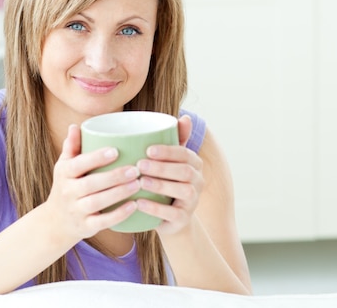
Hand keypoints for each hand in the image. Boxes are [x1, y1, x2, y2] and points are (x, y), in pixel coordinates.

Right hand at [45, 124, 139, 240]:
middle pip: (90, 184)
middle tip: (136, 169)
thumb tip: (76, 126)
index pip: (78, 164)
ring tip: (138, 183)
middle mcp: (67, 192)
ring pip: (97, 202)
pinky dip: (119, 215)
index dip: (95, 158)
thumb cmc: (66, 186)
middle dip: (114, 176)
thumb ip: (72, 147)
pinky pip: (103, 221)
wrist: (55, 222)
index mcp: (64, 173)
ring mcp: (76, 210)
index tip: (116, 150)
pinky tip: (134, 205)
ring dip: (119, 193)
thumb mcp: (64, 166)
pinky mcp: (86, 227)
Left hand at [135, 115, 203, 234]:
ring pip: (182, 191)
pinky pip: (173, 213)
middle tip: (140, 164)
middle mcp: (197, 181)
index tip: (148, 149)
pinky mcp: (183, 219)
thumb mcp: (170, 162)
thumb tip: (186, 117)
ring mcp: (192, 201)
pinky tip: (139, 203)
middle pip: (184, 171)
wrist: (171, 219)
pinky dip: (155, 208)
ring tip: (140, 182)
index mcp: (194, 164)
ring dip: (160, 185)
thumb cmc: (166, 182)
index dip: (168, 151)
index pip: (184, 153)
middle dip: (162, 167)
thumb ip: (175, 140)